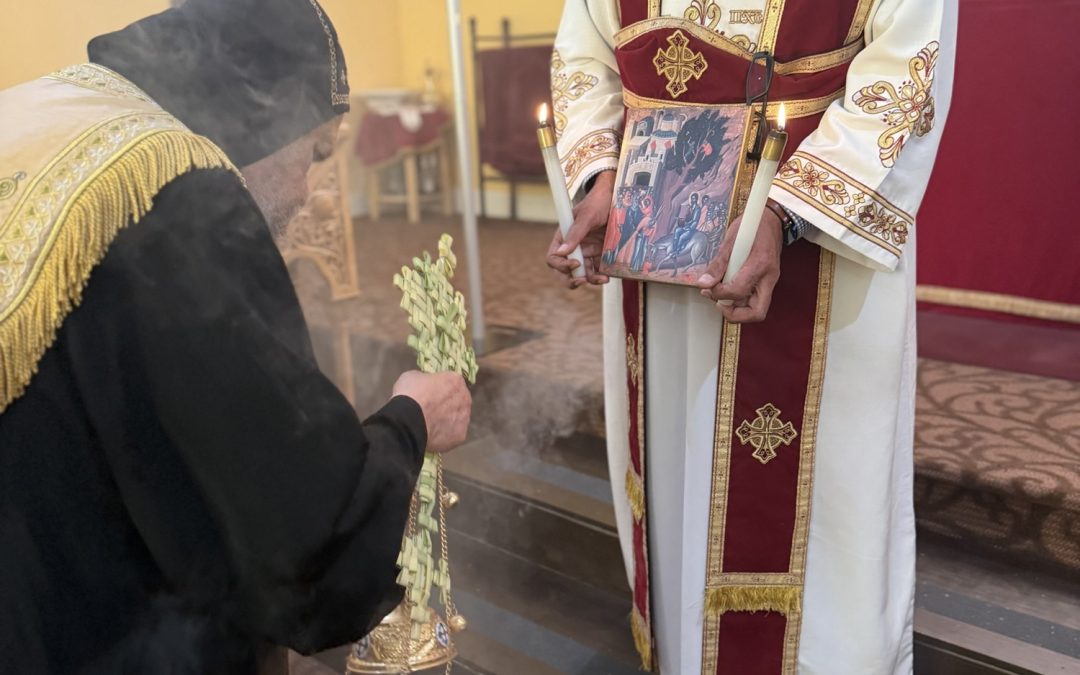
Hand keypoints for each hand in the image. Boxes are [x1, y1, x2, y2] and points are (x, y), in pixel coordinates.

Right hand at [392, 371, 471, 453]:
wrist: (408, 421)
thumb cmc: (410, 394)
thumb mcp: (412, 376)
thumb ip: (425, 380)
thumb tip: (426, 386)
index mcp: (455, 381)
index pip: (452, 382)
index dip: (440, 387)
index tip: (431, 393)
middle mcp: (465, 399)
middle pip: (458, 400)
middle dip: (447, 404)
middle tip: (431, 409)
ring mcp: (464, 419)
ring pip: (458, 418)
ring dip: (448, 419)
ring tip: (431, 424)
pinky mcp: (460, 436)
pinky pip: (454, 433)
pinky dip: (445, 434)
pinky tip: (433, 434)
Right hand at [546, 170, 614, 288]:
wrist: (616, 198)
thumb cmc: (597, 203)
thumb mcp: (586, 216)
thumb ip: (575, 233)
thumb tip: (561, 252)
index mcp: (563, 238)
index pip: (554, 258)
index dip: (561, 265)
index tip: (576, 264)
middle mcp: (573, 247)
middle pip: (564, 271)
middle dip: (571, 280)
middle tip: (582, 281)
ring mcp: (587, 252)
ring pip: (582, 274)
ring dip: (590, 280)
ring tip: (603, 280)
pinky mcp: (600, 255)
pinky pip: (597, 270)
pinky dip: (601, 276)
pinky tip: (607, 276)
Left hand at [695, 205, 782, 322]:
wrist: (772, 219)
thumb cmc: (753, 226)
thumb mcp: (731, 240)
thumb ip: (718, 264)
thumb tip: (703, 283)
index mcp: (760, 264)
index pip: (739, 290)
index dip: (720, 293)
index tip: (708, 287)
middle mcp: (769, 277)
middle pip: (757, 312)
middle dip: (734, 314)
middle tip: (718, 303)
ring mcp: (770, 281)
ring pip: (757, 309)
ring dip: (736, 308)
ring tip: (719, 294)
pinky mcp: (767, 282)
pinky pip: (754, 299)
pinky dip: (739, 300)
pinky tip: (727, 289)